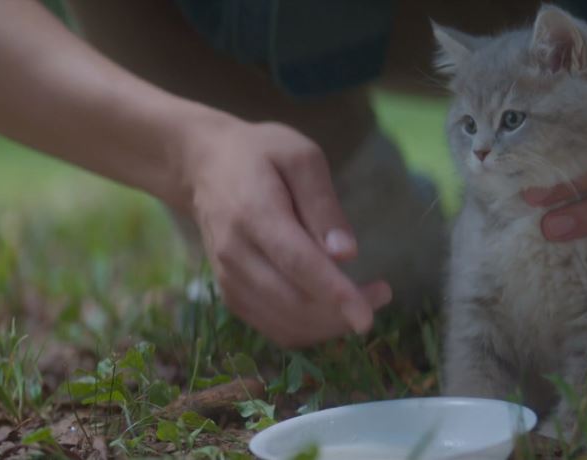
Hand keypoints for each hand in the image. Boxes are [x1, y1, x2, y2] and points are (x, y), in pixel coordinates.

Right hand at [180, 119, 391, 347]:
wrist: (204, 166)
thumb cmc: (261, 154)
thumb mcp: (301, 158)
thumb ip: (324, 205)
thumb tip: (346, 254)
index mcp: (254, 213)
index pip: (297, 264)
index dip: (334, 294)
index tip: (367, 317)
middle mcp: (235, 253)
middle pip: (293, 301)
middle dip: (343, 310)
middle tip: (382, 293)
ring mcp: (229, 278)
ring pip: (285, 323)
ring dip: (330, 324)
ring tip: (364, 301)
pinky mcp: (231, 294)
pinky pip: (273, 328)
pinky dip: (309, 329)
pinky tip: (332, 311)